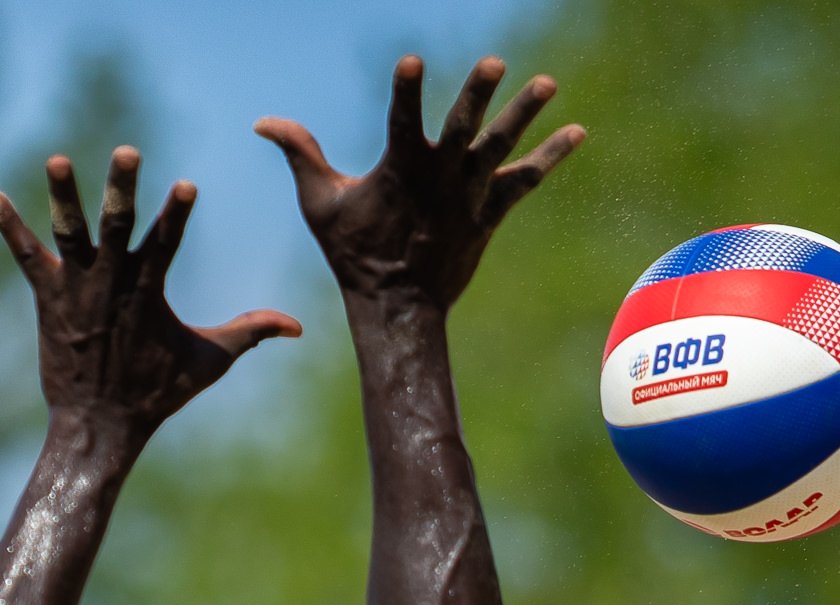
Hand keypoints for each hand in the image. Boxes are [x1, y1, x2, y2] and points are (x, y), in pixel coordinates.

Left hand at [0, 148, 299, 437]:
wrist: (99, 426)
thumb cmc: (158, 393)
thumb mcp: (210, 363)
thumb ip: (251, 333)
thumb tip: (299, 327)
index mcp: (149, 293)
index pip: (167, 244)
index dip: (176, 214)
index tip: (185, 184)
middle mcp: (112, 284)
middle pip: (117, 226)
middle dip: (121, 189)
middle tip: (126, 153)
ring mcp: (76, 290)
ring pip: (70, 233)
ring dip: (63, 196)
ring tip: (57, 160)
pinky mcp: (47, 299)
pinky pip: (26, 257)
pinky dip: (9, 228)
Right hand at [257, 55, 583, 309]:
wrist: (398, 307)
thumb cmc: (354, 254)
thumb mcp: (320, 203)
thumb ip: (299, 153)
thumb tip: (262, 121)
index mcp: (400, 170)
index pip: (401, 120)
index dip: (406, 92)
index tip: (412, 61)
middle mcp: (440, 178)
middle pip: (464, 128)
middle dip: (478, 95)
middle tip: (494, 62)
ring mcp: (469, 195)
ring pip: (500, 148)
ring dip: (524, 114)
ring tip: (549, 82)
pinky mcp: (490, 212)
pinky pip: (525, 181)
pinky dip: (551, 157)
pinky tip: (577, 131)